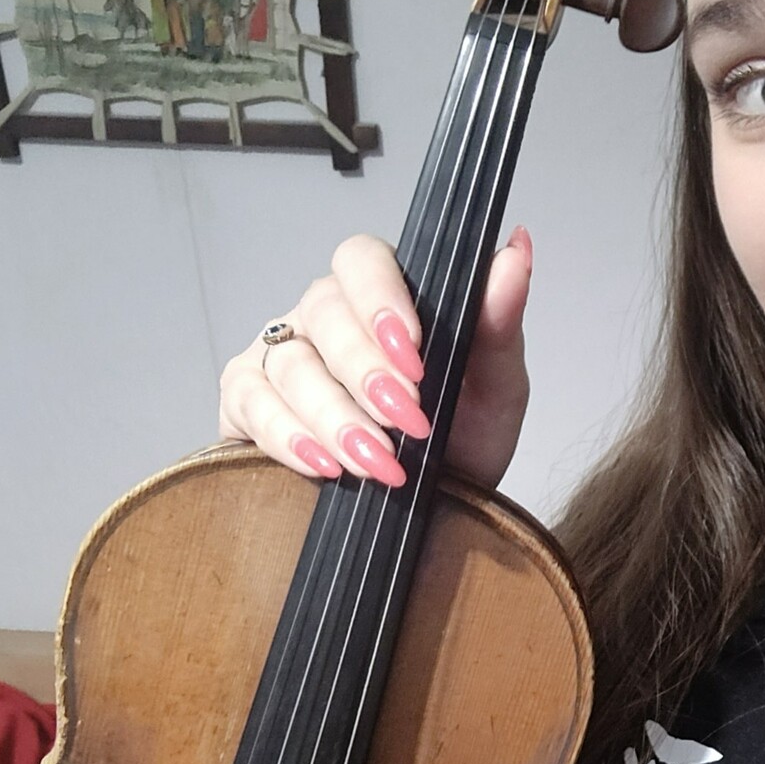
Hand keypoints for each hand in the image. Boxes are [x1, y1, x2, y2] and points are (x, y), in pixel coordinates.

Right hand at [218, 227, 532, 490]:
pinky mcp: (248, 403)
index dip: (380, 298)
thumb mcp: (496, 389)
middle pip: (323, 313)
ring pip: (289, 364)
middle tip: (411, 421)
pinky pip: (250, 403)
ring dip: (337, 417)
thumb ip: (498, 322)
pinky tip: (326, 466)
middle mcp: (324, 317)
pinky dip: (287, 436)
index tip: (415, 352)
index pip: (361, 260)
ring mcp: (281, 356)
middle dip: (368, 373)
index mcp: (381, 295)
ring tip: (380, 462)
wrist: (436, 513)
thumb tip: (516, 250)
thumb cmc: (463, 442)